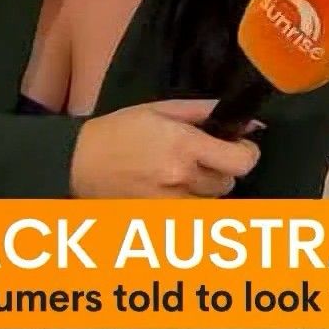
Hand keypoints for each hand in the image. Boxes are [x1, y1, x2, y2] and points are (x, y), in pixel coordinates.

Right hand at [70, 99, 261, 198]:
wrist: (77, 162)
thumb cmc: (122, 129)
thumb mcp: (165, 109)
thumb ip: (208, 112)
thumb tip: (250, 122)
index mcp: (185, 146)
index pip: (243, 162)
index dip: (247, 153)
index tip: (238, 146)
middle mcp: (180, 178)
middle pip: (229, 183)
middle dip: (223, 169)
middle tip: (204, 157)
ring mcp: (169, 203)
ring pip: (212, 202)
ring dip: (207, 189)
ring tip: (185, 173)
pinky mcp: (158, 219)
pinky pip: (192, 215)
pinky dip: (190, 203)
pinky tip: (174, 189)